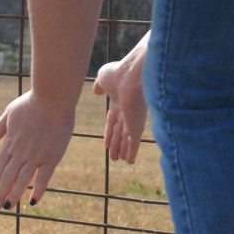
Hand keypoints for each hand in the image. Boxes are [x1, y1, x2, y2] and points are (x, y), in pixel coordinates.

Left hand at [0, 91, 74, 207]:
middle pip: (6, 177)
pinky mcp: (52, 156)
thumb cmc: (32, 102)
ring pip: (21, 180)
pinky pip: (44, 177)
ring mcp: (36, 155)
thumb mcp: (10, 113)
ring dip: (13, 195)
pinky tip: (33, 201)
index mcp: (10, 142)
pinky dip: (38, 190)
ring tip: (8, 207)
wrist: (52, 97)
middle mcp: (20, 152)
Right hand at [92, 32, 148, 163]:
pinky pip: (133, 143)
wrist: (133, 74)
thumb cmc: (118, 73)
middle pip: (119, 132)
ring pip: (126, 139)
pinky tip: (130, 161)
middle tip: (114, 156)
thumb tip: (96, 90)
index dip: (109, 132)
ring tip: (118, 160)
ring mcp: (133, 120)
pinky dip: (131, 152)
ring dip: (122, 150)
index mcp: (118, 101)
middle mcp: (127, 112)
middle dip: (116, 144)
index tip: (107, 142)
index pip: (113, 120)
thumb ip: (99, 85)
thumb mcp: (103, 77)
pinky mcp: (137, 126)